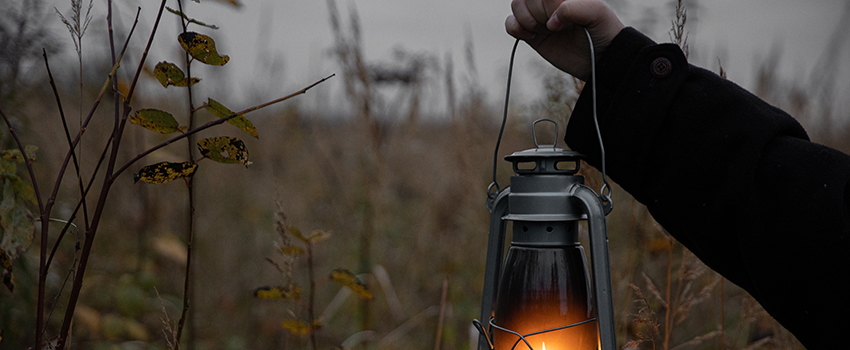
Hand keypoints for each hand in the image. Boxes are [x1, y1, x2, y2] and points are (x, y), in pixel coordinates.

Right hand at [505, 0, 624, 80]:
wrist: (601, 58)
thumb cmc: (602, 31)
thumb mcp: (596, 14)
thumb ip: (573, 9)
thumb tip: (551, 22)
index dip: (548, 5)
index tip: (562, 17)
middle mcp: (549, 1)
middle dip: (538, 13)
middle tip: (557, 27)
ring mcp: (539, 16)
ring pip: (516, 6)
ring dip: (527, 20)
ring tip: (545, 31)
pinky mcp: (532, 34)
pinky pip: (511, 24)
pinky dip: (514, 28)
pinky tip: (531, 36)